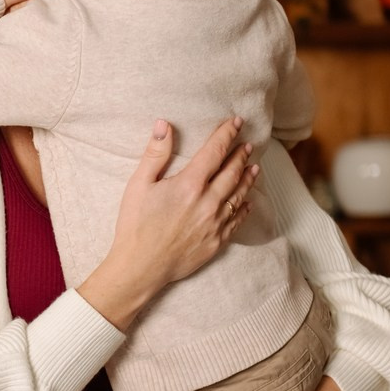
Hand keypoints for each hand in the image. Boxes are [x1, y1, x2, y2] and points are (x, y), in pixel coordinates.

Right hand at [78, 116, 257, 327]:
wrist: (141, 268)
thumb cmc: (135, 225)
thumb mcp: (138, 185)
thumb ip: (155, 154)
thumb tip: (164, 124)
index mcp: (189, 185)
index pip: (215, 152)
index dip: (226, 135)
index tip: (236, 122)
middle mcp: (208, 202)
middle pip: (232, 172)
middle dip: (241, 155)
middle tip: (248, 144)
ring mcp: (215, 224)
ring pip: (239, 195)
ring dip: (248, 179)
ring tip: (254, 167)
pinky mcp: (217, 241)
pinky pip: (236, 221)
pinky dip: (244, 208)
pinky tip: (247, 202)